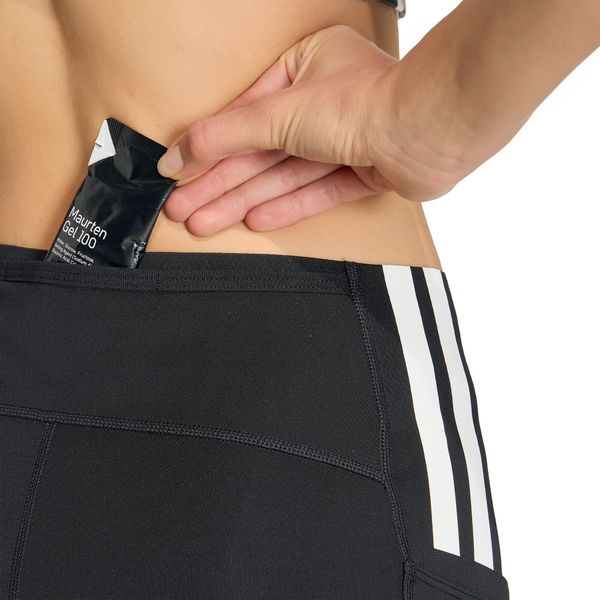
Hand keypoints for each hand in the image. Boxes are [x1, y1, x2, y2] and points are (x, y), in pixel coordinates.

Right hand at [158, 24, 408, 235]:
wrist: (425, 131)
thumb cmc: (363, 101)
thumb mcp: (278, 113)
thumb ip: (226, 136)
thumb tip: (178, 154)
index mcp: (304, 68)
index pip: (243, 116)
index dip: (207, 148)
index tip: (176, 171)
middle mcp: (324, 102)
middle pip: (260, 152)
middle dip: (219, 184)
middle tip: (183, 208)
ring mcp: (345, 139)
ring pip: (284, 175)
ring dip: (243, 200)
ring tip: (204, 222)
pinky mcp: (363, 170)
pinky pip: (316, 191)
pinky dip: (286, 206)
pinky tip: (254, 220)